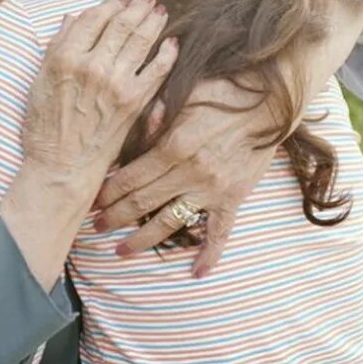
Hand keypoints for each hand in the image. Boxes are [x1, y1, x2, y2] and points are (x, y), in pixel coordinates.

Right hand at [21, 0, 178, 204]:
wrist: (62, 167)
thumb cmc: (44, 127)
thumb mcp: (39, 82)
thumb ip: (56, 47)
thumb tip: (73, 18)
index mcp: (65, 58)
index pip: (93, 18)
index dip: (109, 4)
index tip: (118, 0)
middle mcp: (92, 66)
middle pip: (121, 23)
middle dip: (137, 5)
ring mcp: (116, 83)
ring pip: (141, 40)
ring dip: (154, 21)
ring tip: (161, 10)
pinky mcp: (134, 102)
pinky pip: (157, 70)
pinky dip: (167, 53)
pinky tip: (172, 43)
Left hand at [93, 77, 278, 276]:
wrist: (270, 98)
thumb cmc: (221, 90)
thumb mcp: (181, 94)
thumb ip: (153, 118)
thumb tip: (127, 136)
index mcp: (173, 145)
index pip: (131, 177)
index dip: (109, 192)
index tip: (92, 202)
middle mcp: (190, 172)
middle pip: (143, 202)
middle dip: (116, 217)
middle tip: (96, 227)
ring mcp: (213, 189)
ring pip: (170, 222)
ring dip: (143, 240)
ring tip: (122, 251)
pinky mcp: (234, 198)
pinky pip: (220, 232)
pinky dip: (210, 254)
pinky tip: (197, 273)